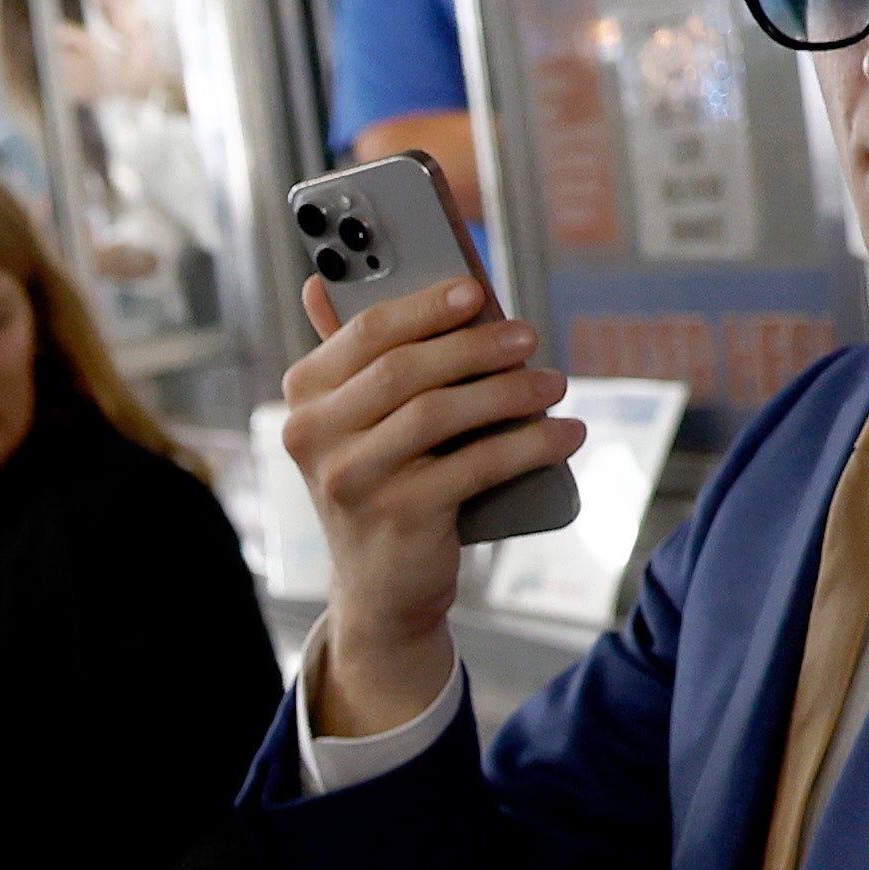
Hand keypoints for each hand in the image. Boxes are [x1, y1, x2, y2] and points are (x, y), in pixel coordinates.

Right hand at [276, 266, 577, 738]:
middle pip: (403, 370)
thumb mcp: (360, 424)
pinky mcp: (397, 516)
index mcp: (305, 397)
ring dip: (509, 392)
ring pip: (439, 413)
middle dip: (475, 346)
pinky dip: (528, 445)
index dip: (423, 306)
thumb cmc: (383, 485)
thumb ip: (355, 359)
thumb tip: (324, 281)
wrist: (381, 588)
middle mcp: (314, 437)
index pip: (363, 333)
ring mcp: (351, 480)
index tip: (475, 291)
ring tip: (553, 385)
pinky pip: (474, 465)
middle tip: (528, 337)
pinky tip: (563, 435)